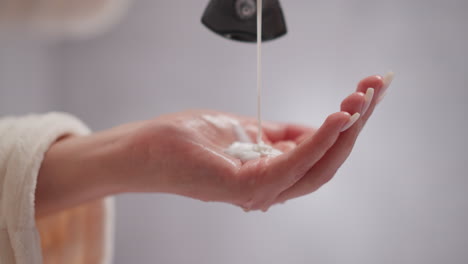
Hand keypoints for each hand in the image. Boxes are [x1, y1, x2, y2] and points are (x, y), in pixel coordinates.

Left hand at [119, 75, 388, 210]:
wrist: (149, 149)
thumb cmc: (193, 140)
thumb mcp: (248, 131)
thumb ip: (282, 135)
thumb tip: (315, 128)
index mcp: (275, 174)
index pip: (324, 152)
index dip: (350, 124)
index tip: (368, 93)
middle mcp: (274, 187)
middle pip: (330, 159)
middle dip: (358, 123)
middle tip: (376, 88)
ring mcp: (262, 190)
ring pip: (319, 164)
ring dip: (345, 130)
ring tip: (362, 99)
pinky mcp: (248, 186)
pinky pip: (294, 163)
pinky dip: (320, 140)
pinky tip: (339, 117)